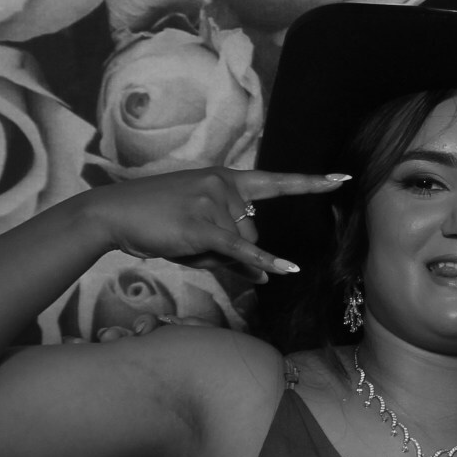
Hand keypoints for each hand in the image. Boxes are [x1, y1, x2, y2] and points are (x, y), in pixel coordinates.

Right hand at [76, 167, 344, 278]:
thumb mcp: (199, 236)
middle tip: (187, 238)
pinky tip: (288, 270)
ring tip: (178, 239)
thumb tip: (268, 278)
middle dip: (229, 249)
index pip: (277, 181)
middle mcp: (225, 184)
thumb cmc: (157, 224)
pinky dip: (264, 263)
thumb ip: (235, 255)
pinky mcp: (203, 225)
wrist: (113, 214)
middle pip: (254, 233)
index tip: (343, 178)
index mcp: (227, 179)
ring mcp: (214, 202)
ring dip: (214, 256)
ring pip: (240, 246)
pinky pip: (241, 249)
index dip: (310, 183)